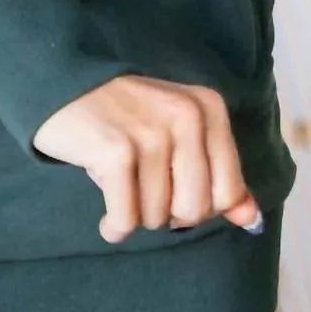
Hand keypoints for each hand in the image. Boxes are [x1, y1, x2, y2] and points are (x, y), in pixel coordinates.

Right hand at [32, 76, 261, 242]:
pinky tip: (106, 217)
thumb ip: (218, 175)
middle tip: (142, 192)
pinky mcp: (115, 151)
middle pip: (195, 209)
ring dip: (135, 215)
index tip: (172, 190)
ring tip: (119, 188)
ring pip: (158, 216)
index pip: (228, 192)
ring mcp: (151, 133)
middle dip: (166, 214)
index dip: (198, 205)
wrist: (60, 85)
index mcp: (208, 108)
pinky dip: (115, 227)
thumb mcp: (176, 134)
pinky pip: (126, 218)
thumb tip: (250, 219)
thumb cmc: (122, 116)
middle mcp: (185, 116)